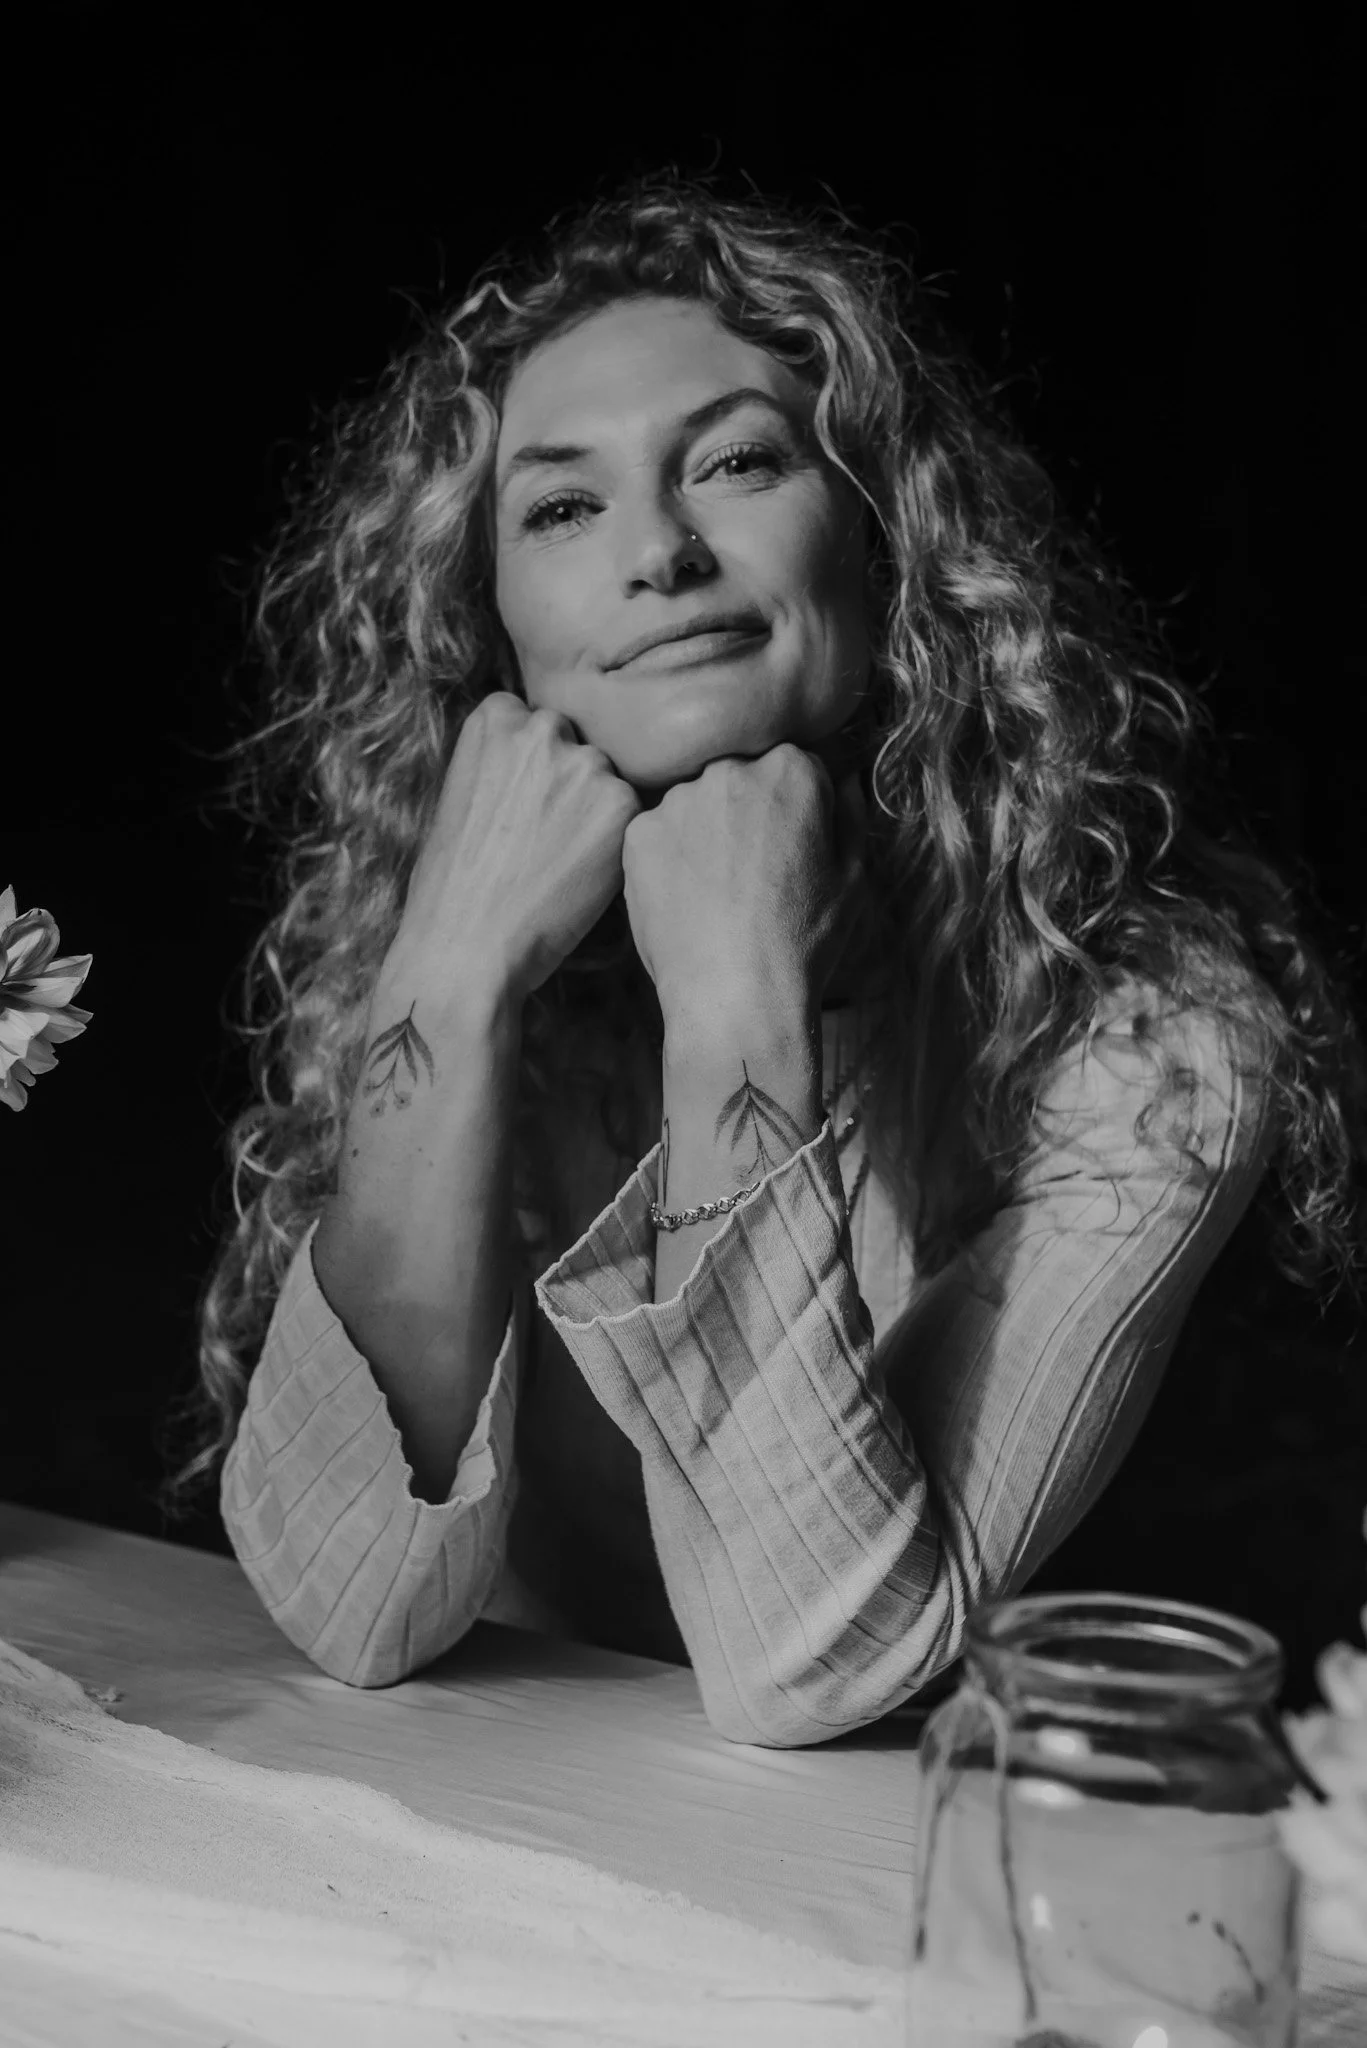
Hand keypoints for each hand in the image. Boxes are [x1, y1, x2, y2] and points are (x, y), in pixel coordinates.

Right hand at [393, 692, 641, 1008]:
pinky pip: (631, 815)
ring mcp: (586, 763)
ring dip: (595, 811)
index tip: (520, 800)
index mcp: (495, 717)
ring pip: (608, 779)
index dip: (530, 766)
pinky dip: (615, 844)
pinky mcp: (622, 805)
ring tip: (561, 862)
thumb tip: (542, 763)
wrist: (466, 948)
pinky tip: (582, 876)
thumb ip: (502, 763)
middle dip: (567, 782)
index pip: (531, 720)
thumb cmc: (451, 886)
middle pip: (575, 743)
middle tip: (546, 836)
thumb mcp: (460, 794)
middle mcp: (543, 728)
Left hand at [620, 743, 868, 1028]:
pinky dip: (670, 857)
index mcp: (790, 770)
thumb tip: (845, 777)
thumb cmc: (803, 942)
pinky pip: (658, 833)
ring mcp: (677, 800)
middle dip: (748, 810)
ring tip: (717, 892)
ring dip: (705, 830)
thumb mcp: (852, 878)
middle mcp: (729, 770)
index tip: (794, 844)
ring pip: (695, 802)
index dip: (797, 806)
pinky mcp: (638, 833)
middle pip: (739, 776)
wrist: (735, 996)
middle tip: (753, 871)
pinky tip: (687, 899)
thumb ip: (849, 814)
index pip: (794, 763)